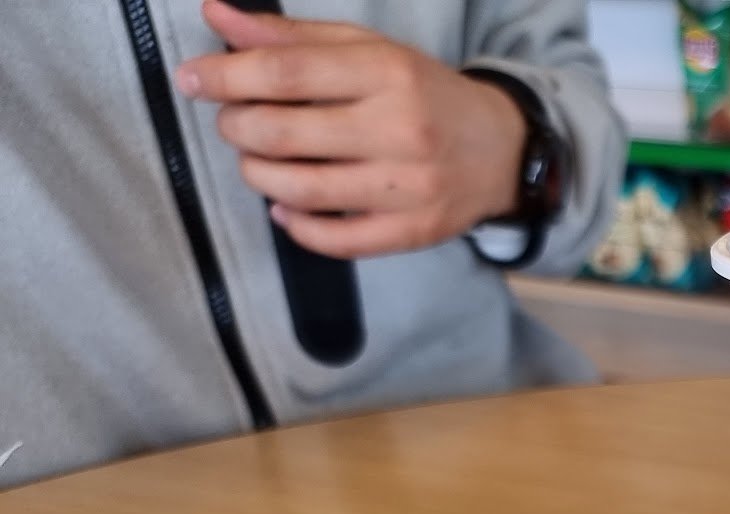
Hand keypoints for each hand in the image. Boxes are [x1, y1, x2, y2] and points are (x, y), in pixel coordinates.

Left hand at [175, 0, 527, 258]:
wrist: (501, 150)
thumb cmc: (425, 95)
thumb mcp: (368, 50)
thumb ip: (292, 37)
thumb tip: (217, 16)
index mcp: (387, 73)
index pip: (286, 71)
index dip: (226, 75)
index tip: (192, 79)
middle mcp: (399, 129)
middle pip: (282, 133)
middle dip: (237, 127)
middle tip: (234, 122)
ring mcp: (408, 186)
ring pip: (300, 189)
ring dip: (257, 174)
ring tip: (257, 161)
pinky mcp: (413, 230)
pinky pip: (336, 239)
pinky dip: (296, 225)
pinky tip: (285, 206)